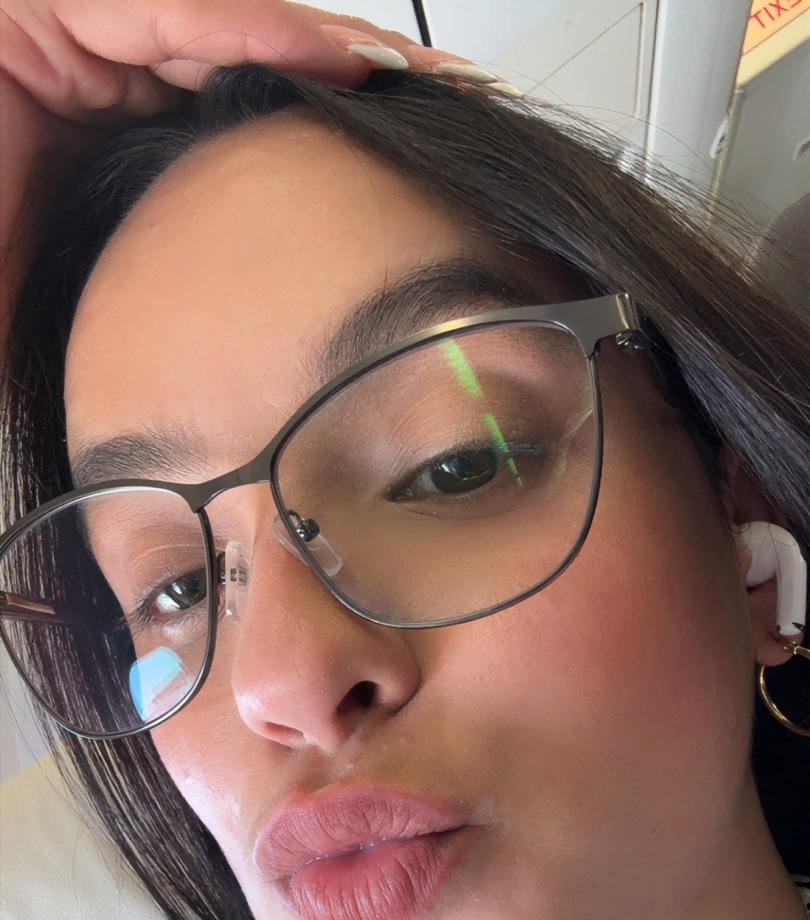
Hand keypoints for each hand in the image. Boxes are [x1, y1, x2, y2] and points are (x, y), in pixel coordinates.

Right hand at [0, 0, 484, 348]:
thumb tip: (111, 476)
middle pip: (262, 68)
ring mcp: (87, 14)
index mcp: (103, 128)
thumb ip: (91, 338)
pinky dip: (268, 36)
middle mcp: (106, 59)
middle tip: (472, 129)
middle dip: (366, 94)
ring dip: (348, 61)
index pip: (237, 133)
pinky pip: (185, 9)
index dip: (329, 160)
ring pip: (243, 28)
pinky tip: (356, 67)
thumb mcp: (21, 297)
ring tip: (453, 99)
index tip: (416, 196)